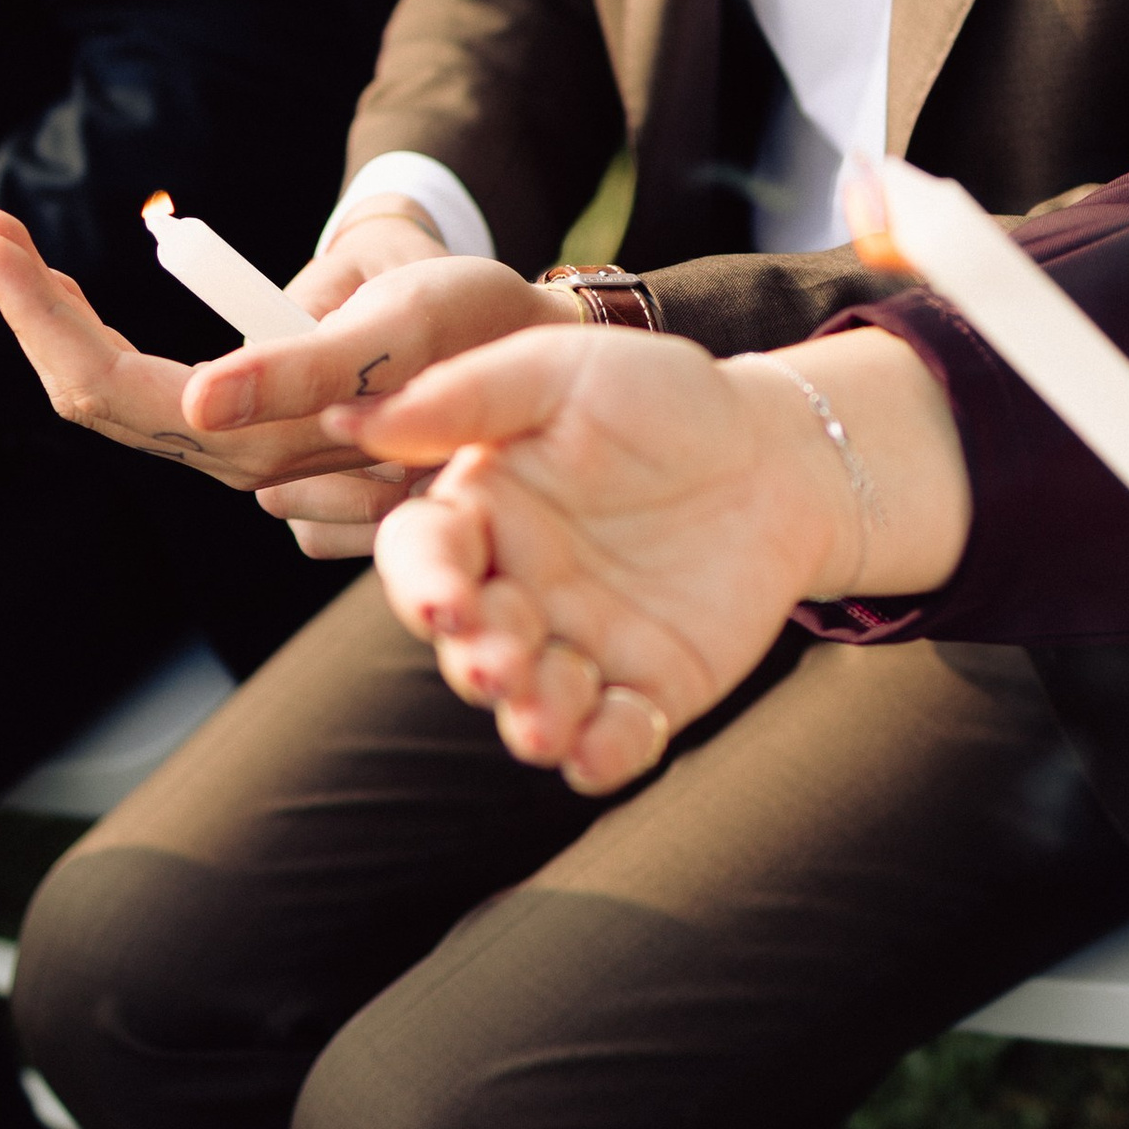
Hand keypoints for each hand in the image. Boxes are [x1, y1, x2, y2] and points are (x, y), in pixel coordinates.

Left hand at [0, 203, 566, 540]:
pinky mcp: (264, 457)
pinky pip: (167, 410)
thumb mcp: (405, 310)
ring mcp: (254, 469)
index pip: (112, 390)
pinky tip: (96, 314)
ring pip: (126, 406)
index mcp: (277, 432)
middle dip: (36, 313)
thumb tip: (198, 408)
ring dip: (72, 334)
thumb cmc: (475, 319)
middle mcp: (253, 468)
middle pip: (100, 400)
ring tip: (29, 260)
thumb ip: (302, 361)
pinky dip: (118, 358)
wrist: (535, 363)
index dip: (42, 316)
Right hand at [355, 319, 970, 791]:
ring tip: (541, 726)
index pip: (425, 556)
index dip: (423, 583)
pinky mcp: (647, 690)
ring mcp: (579, 648)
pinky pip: (613, 740)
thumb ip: (468, 394)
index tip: (443, 602)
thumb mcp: (565, 372)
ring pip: (533, 703)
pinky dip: (601, 756)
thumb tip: (351, 419)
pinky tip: (599, 753)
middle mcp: (517, 592)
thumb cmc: (661, 399)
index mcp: (482, 515)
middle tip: (499, 666)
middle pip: (472, 643)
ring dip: (530, 719)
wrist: (777, 455)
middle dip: (478, 662)